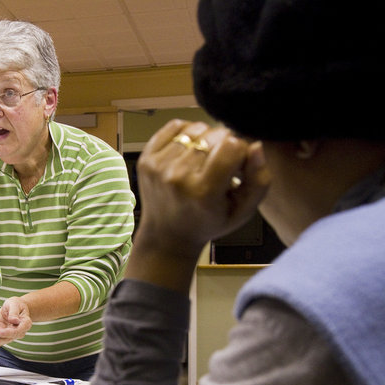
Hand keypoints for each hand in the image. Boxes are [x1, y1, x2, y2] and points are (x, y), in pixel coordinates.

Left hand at [0, 297, 31, 346]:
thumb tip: (14, 320)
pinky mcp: (4, 335)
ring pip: (4, 340)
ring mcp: (12, 335)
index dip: (7, 332)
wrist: (15, 307)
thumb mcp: (14, 304)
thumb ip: (14, 312)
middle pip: (10, 338)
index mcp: (25, 323)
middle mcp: (20, 331)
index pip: (17, 330)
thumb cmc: (16, 304)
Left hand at [128, 120, 270, 290]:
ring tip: (205, 159)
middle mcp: (178, 178)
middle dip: (224, 145)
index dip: (241, 151)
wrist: (167, 236)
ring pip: (196, 129)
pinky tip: (189, 151)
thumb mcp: (242, 211)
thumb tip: (256, 146)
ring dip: (206, 138)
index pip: (233, 146)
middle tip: (220, 165)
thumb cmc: (208, 222)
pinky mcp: (146, 159)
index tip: (238, 165)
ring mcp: (158, 167)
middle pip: (215, 135)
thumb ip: (259, 180)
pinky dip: (186, 133)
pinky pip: (174, 126)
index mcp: (204, 193)